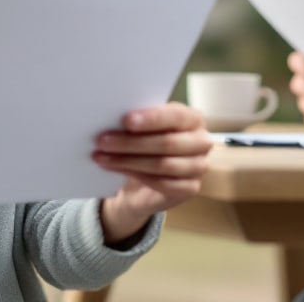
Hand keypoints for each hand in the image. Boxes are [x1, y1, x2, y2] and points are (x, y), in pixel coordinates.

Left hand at [93, 102, 211, 244]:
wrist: (146, 179)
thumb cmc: (146, 144)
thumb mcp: (143, 128)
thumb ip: (138, 122)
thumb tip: (113, 117)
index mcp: (193, 118)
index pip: (175, 116)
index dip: (151, 118)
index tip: (126, 120)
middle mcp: (201, 141)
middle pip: (166, 143)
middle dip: (131, 142)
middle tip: (102, 140)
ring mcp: (198, 166)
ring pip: (161, 164)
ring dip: (127, 161)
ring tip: (102, 156)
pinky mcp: (190, 188)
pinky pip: (162, 183)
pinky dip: (136, 176)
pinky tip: (116, 169)